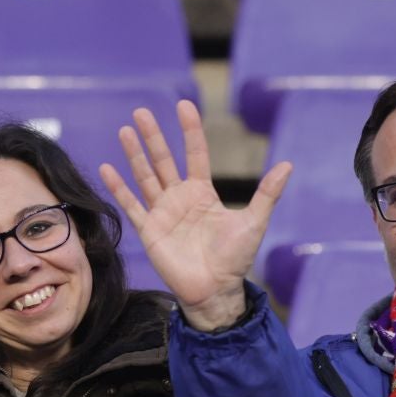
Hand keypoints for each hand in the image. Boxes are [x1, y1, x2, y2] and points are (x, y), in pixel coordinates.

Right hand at [99, 101, 291, 332]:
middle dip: (153, 136)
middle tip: (141, 112)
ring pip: (145, 176)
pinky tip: (107, 168)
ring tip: (124, 130)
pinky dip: (119, 187)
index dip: (190, 130)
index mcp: (203, 193)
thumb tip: (288, 165)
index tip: (183, 106)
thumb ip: (267, 193)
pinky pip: (131, 205)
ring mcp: (162, 213)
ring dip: (134, 154)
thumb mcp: (254, 222)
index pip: (195, 154)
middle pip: (164, 160)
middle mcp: (180, 198)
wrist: (215, 290)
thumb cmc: (235, 259)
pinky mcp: (148, 230)